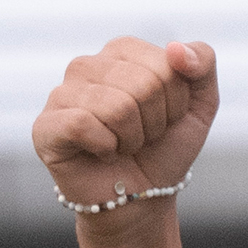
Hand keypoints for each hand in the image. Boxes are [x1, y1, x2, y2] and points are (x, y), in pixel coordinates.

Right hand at [34, 35, 219, 214]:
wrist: (143, 198)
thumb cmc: (165, 149)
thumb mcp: (199, 104)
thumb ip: (202, 61)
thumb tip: (176, 48)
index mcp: (122, 51)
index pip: (165, 66)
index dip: (175, 103)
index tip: (164, 119)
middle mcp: (86, 65)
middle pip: (144, 86)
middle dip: (155, 123)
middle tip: (143, 138)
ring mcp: (61, 93)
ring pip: (117, 107)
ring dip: (132, 140)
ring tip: (123, 146)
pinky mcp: (45, 125)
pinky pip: (83, 124)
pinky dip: (106, 149)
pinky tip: (102, 154)